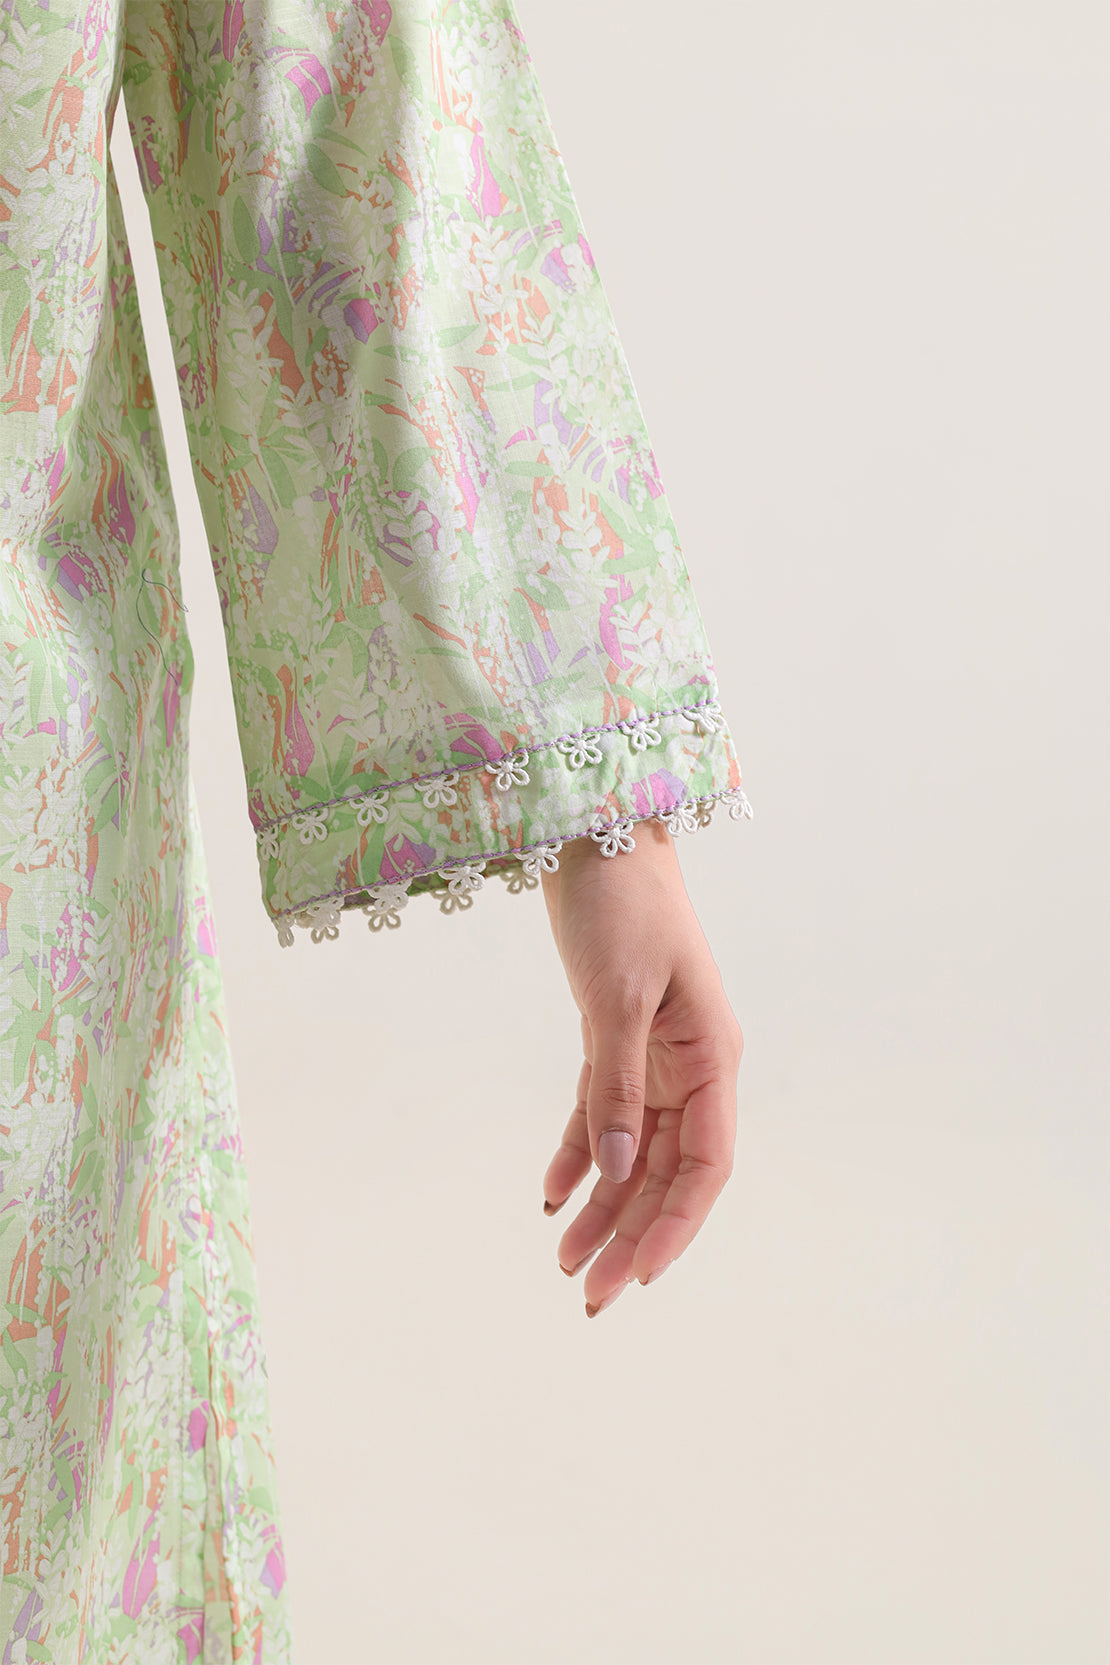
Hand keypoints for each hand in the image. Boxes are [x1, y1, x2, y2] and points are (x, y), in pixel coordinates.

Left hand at [539, 817, 743, 1316]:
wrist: (598, 832)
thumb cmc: (623, 904)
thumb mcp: (617, 998)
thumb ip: (616, 1088)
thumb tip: (615, 1175)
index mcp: (713, 1056)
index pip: (705, 1164)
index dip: (674, 1226)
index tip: (635, 1275)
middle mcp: (692, 1066)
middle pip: (666, 1170)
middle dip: (628, 1234)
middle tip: (586, 1294)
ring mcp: (655, 1055)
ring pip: (632, 1151)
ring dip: (602, 1206)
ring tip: (564, 1260)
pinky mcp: (616, 1039)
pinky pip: (601, 1113)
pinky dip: (579, 1154)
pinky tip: (554, 1196)